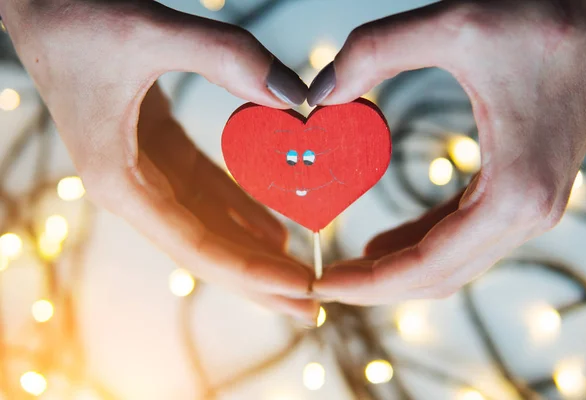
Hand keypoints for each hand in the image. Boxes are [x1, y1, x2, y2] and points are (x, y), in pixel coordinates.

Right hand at [1, 0, 316, 323]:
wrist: (38, 3)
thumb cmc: (73, 18)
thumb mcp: (147, 31)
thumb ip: (224, 57)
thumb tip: (292, 93)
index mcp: (121, 183)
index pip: (199, 247)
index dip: (253, 273)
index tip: (303, 290)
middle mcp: (133, 190)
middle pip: (209, 251)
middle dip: (261, 281)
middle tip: (314, 306)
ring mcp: (146, 173)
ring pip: (210, 226)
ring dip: (256, 252)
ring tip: (303, 275)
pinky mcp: (160, 150)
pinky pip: (208, 192)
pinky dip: (242, 211)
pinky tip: (277, 230)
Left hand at [310, 0, 585, 303]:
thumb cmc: (544, 20)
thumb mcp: (455, 25)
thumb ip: (376, 51)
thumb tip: (320, 93)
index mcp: (513, 192)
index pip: (428, 265)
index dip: (369, 282)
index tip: (323, 286)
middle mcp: (527, 213)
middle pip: (438, 276)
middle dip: (376, 285)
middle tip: (324, 283)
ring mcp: (528, 207)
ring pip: (451, 263)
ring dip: (397, 271)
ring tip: (347, 268)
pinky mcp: (519, 192)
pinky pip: (460, 236)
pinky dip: (420, 246)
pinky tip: (385, 246)